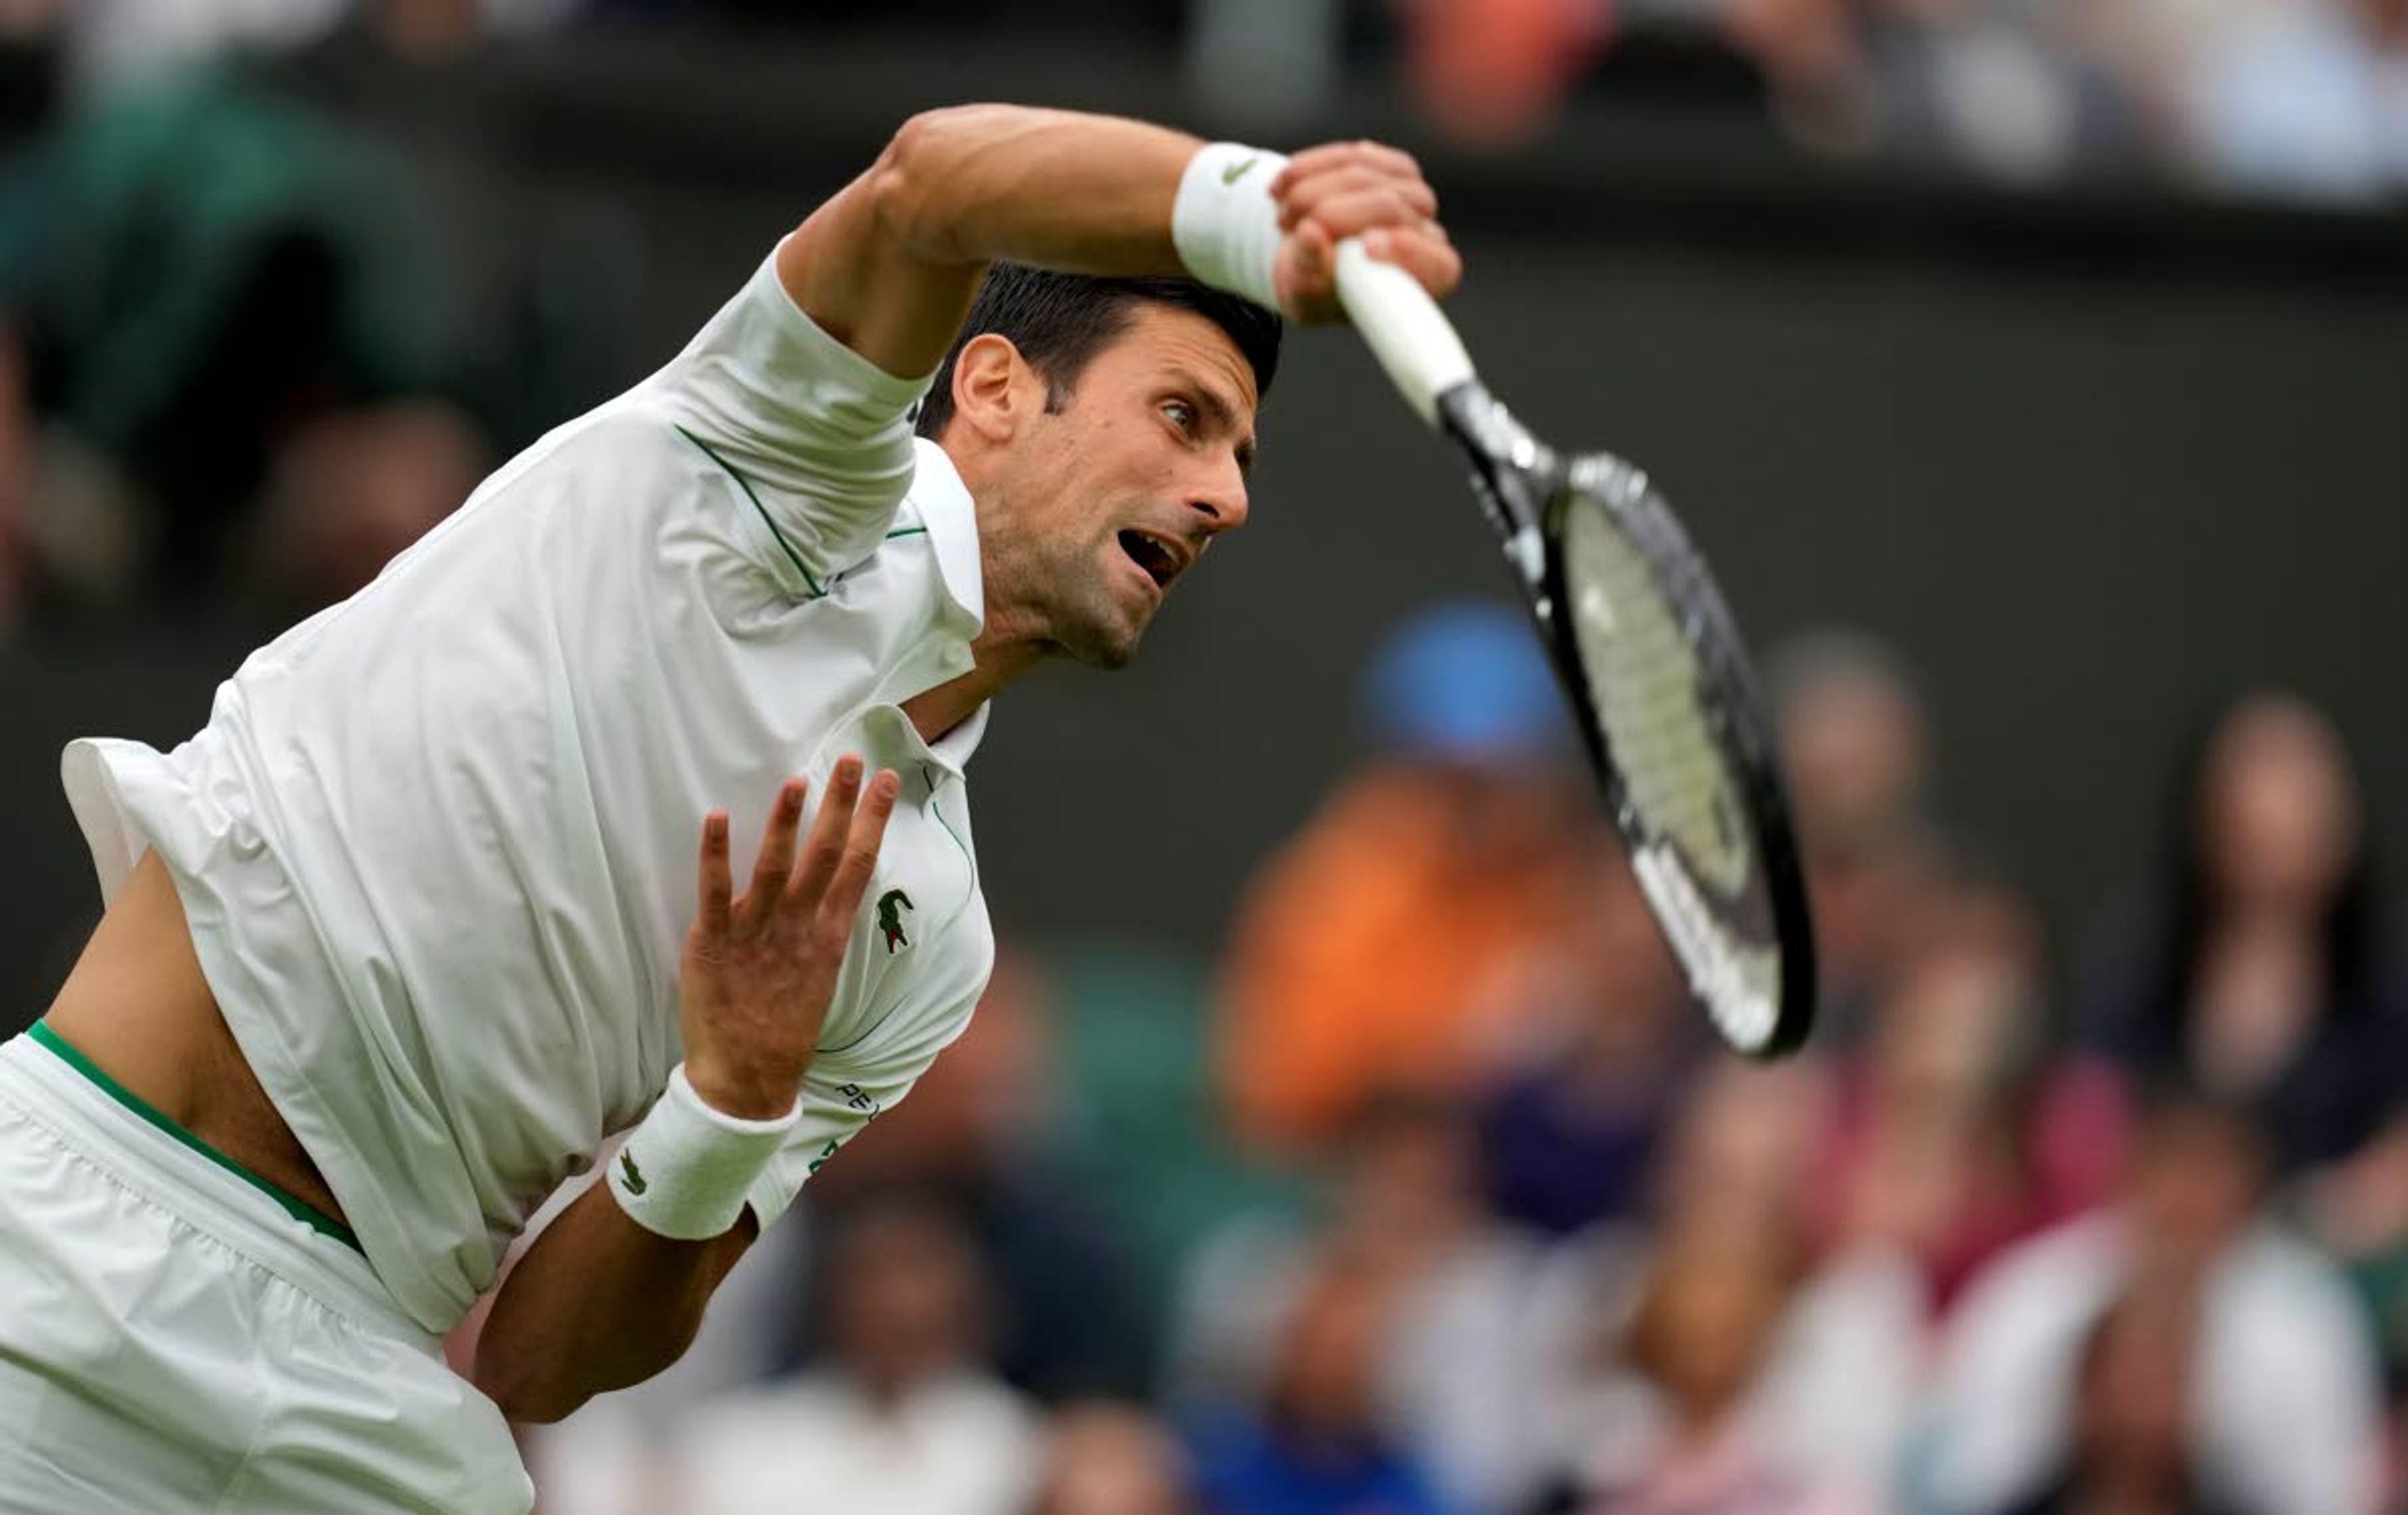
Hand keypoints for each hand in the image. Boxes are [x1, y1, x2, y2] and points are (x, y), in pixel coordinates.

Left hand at [679, 757, 899, 1118]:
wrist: (747, 1079)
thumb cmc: (782, 1026)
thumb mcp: (818, 974)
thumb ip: (821, 927)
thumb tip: (832, 887)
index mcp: (828, 935)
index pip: (857, 865)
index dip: (872, 820)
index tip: (885, 780)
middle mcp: (799, 928)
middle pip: (825, 856)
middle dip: (839, 806)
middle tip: (850, 759)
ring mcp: (757, 934)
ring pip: (777, 867)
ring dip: (788, 822)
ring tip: (798, 781)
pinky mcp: (714, 944)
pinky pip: (715, 892)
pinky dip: (717, 854)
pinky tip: (719, 816)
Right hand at [1269, 141, 1460, 323]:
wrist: (1304, 261)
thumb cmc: (1313, 291)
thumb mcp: (1304, 298)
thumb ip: (1310, 277)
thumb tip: (1312, 235)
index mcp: (1425, 282)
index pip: (1437, 265)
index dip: (1408, 251)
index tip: (1369, 245)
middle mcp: (1429, 234)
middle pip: (1390, 206)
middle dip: (1331, 212)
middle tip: (1286, 226)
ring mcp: (1412, 194)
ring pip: (1364, 173)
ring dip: (1310, 190)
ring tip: (1281, 216)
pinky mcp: (1389, 165)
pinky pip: (1350, 154)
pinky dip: (1308, 167)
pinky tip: (1281, 187)